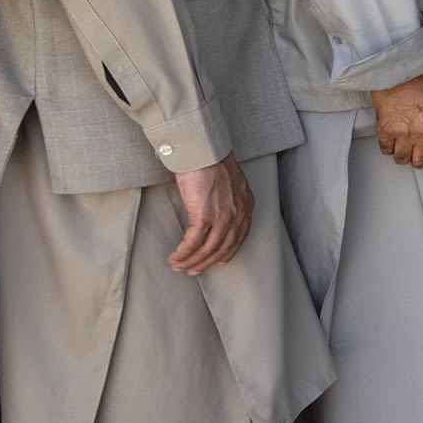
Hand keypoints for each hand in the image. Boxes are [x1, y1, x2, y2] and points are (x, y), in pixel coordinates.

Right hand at [170, 153, 255, 275]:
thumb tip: (218, 213)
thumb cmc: (212, 162)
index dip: (226, 253)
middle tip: (193, 270)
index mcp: (246, 206)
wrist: (203, 152)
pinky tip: (176, 258)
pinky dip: (183, 253)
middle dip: (206, 263)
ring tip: (179, 266)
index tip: (216, 262)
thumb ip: (229, 200)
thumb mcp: (231, 184)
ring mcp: (222, 217)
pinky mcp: (204, 216)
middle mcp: (238, 214)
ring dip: (191, 261)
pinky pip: (193, 242)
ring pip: (207, 249)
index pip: (239, 238)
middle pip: (223, 248)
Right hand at [371, 67, 422, 168]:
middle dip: (418, 157)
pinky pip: (385, 149)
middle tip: (414, 150)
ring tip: (401, 144)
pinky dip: (387, 145)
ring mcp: (405, 133)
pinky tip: (390, 137)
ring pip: (402, 158)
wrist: (402, 66)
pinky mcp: (386, 129)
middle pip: (421, 160)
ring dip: (402, 154)